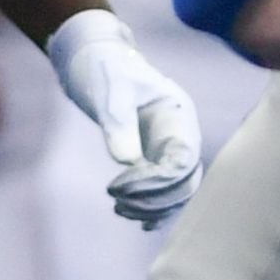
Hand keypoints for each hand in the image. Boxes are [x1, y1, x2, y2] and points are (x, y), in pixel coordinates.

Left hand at [45, 10, 202, 224]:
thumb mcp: (110, 89)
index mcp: (178, 116)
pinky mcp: (153, 156)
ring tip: (119, 207)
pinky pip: (163, 189)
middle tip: (117, 201)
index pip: (182, 160)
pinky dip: (154, 208)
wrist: (95, 58)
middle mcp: (180, 135)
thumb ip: (118, 122)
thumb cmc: (105, 67)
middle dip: (154, 198)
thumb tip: (127, 161)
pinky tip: (139, 221)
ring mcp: (168, 147)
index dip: (156, 180)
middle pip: (183, 181)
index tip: (120, 184)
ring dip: (152, 206)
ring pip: (175, 190)